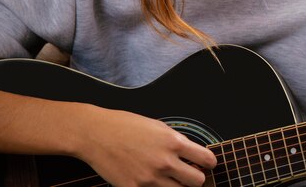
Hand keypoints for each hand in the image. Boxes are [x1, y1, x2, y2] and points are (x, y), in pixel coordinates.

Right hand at [75, 106, 216, 186]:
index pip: (206, 159)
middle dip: (196, 178)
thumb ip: (176, 142)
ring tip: (169, 179)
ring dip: (177, 186)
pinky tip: (151, 183)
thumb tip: (191, 154)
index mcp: (173, 142)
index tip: (207, 164)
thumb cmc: (125, 126)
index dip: (209, 162)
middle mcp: (164, 161)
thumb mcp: (158, 127)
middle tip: (188, 174)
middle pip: (197, 181)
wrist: (96, 134)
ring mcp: (150, 178)